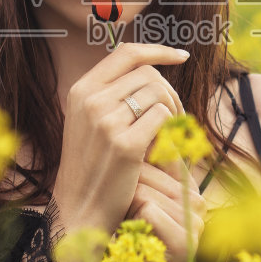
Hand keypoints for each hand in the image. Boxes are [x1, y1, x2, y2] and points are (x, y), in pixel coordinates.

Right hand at [52, 43, 189, 241]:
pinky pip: (163, 118)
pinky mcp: (125, 145)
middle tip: (176, 117)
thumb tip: (151, 71)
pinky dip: (172, 131)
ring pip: (159, 94)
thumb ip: (111, 96)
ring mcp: (106, 122)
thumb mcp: (89, 123)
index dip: (158, 51)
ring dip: (174, 112)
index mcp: (81, 90)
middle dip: (171, 93)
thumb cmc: (91, 168)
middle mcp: (90, 100)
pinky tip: (165, 148)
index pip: (127, 53)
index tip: (182, 56)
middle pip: (149, 74)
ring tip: (169, 135)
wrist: (78, 210)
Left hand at [125, 157, 206, 261]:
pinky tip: (131, 243)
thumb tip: (129, 137)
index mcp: (187, 188)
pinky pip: (147, 209)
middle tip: (122, 222)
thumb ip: (138, 174)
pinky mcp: (185, 239)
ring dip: (123, 210)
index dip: (138, 159)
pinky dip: (130, 225)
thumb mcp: (135, 208)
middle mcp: (197, 201)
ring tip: (126, 234)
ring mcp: (194, 220)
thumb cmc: (132, 250)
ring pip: (144, 190)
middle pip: (146, 170)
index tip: (122, 187)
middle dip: (123, 192)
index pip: (162, 152)